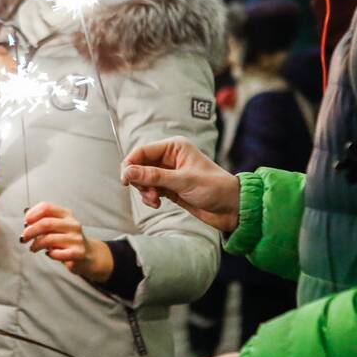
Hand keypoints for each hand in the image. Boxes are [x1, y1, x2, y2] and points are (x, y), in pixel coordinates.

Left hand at [21, 202, 112, 283]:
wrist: (87, 255)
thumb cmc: (67, 239)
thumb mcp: (58, 226)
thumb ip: (44, 222)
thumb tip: (26, 222)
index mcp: (66, 214)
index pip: (46, 207)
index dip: (32, 213)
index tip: (25, 222)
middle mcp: (72, 224)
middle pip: (46, 223)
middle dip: (31, 231)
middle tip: (24, 238)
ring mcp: (76, 238)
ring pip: (50, 239)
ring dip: (36, 244)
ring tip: (33, 248)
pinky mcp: (78, 253)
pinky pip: (58, 253)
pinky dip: (50, 254)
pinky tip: (49, 254)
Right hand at [121, 137, 240, 232]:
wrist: (230, 208)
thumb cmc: (214, 188)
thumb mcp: (182, 181)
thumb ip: (154, 177)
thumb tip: (128, 172)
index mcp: (174, 147)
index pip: (143, 151)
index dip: (130, 164)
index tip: (125, 180)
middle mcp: (170, 157)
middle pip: (140, 165)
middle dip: (140, 181)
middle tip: (148, 193)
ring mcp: (169, 173)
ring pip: (144, 179)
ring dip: (145, 191)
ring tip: (155, 200)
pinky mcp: (170, 187)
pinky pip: (150, 189)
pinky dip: (150, 197)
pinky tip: (157, 203)